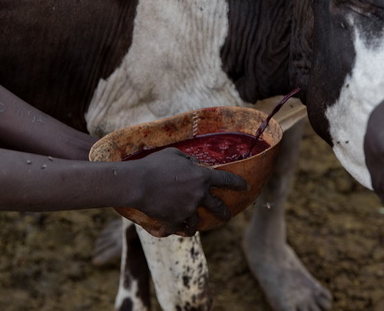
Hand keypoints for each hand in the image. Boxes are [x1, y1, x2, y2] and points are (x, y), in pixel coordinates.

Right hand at [129, 149, 246, 236]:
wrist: (137, 183)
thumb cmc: (155, 164)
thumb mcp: (175, 154)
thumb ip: (189, 160)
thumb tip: (194, 165)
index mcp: (202, 177)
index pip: (227, 180)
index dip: (238, 183)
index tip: (246, 187)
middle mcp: (198, 195)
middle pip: (218, 208)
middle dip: (225, 213)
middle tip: (227, 216)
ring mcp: (187, 210)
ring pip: (197, 223)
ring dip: (195, 224)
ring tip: (193, 226)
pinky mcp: (174, 220)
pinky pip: (178, 228)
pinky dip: (174, 229)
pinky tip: (169, 230)